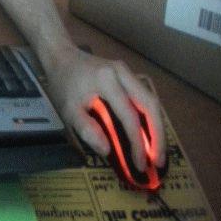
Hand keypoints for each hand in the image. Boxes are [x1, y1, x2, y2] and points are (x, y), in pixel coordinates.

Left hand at [44, 46, 165, 169]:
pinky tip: (149, 135)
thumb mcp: (67, 109)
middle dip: (158, 136)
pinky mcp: (128, 75)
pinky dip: (149, 117)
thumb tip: (107, 151)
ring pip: (151, 100)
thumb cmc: (63, 84)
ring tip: (158, 152)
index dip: (137, 142)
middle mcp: (122, 73)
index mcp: (107, 80)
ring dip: (157, 127)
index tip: (139, 164)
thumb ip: (86, 129)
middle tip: (159, 161)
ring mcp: (127, 72)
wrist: (61, 57)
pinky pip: (144, 97)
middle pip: (150, 105)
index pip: (129, 115)